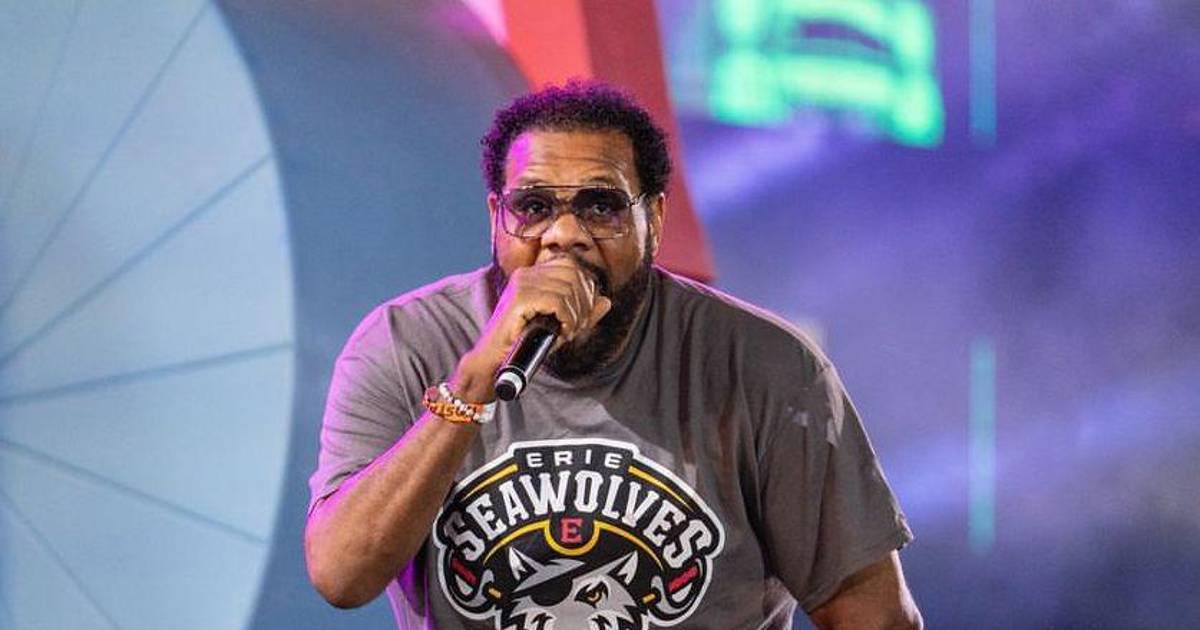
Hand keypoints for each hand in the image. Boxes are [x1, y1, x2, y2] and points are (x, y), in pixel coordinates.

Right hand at [452, 259, 611, 400]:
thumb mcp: (559, 325)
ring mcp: (522, 283)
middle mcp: (527, 273)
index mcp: (534, 273)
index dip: (586, 289)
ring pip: (568, 289)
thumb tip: (606, 300)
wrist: (494, 360)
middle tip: (578, 326)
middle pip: (574, 274)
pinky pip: (557, 302)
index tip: (584, 314)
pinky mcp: (521, 297)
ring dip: (575, 315)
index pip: (572, 266)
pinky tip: (561, 332)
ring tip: (568, 332)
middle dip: (584, 302)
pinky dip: (566, 319)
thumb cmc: (524, 343)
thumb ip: (583, 312)